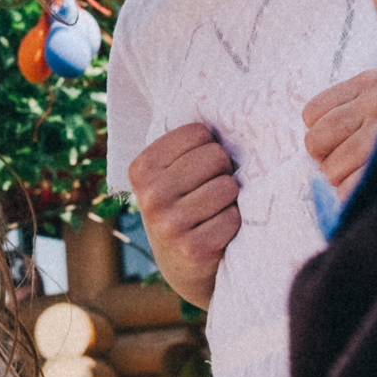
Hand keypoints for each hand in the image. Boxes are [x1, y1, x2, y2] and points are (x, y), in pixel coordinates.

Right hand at [125, 122, 240, 309]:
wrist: (185, 268)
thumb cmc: (185, 208)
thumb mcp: (170, 176)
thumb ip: (184, 148)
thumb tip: (227, 109)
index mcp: (142, 168)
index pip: (198, 132)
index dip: (210, 149)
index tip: (200, 170)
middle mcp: (150, 195)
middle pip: (216, 156)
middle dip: (222, 172)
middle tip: (211, 192)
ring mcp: (168, 223)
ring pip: (227, 186)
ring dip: (229, 200)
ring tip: (214, 213)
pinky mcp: (192, 248)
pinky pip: (233, 218)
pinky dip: (234, 224)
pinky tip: (218, 233)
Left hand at [303, 68, 376, 197]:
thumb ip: (345, 114)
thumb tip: (309, 144)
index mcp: (375, 80)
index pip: (311, 113)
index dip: (324, 133)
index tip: (349, 137)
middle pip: (314, 141)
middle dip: (329, 158)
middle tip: (357, 160)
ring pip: (329, 170)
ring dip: (343, 178)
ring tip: (371, 170)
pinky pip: (348, 190)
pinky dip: (354, 195)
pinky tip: (375, 183)